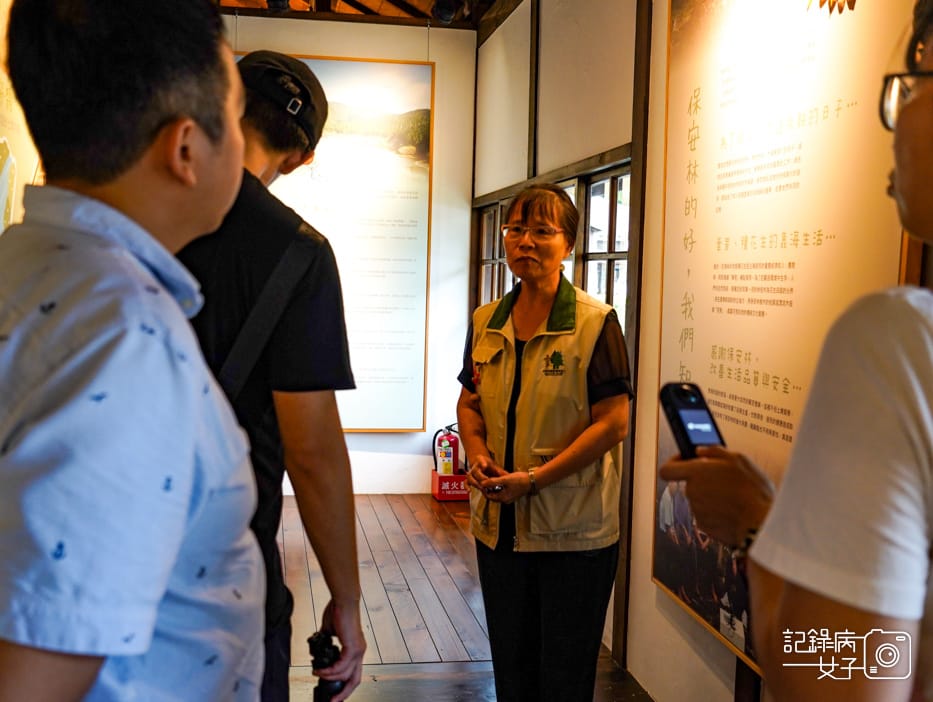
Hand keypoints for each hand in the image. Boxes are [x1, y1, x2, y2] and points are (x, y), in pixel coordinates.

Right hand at [317, 599, 365, 700]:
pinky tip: (320, 669)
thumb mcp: (330, 631)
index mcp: (356, 648)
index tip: (334, 691)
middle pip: (355, 680)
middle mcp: (359, 651)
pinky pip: (341, 666)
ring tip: (317, 673)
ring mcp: (358, 650)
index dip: (345, 684)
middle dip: (343, 692)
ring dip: (329, 677)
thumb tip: (319, 649)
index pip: (353, 672)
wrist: (343, 600)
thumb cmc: (338, 611)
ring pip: (345, 674)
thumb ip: (327, 642)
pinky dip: (329, 671)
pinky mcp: (352, 647)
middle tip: (332, 700)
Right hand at [465, 455, 505, 490]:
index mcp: (481, 461)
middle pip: (475, 471)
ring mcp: (471, 472)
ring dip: (475, 483)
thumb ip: (501, 473)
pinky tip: (469, 491)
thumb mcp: (496, 467)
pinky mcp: (469, 478)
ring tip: (480, 488)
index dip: (482, 463)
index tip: (484, 466)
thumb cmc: (490, 466)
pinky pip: (465, 482)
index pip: (481, 461)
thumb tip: (510, 478)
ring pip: (470, 477)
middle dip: (480, 477)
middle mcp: (475, 466)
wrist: (482, 464)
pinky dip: (466, 486)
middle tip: (485, 483)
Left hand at [478, 471, 535, 503]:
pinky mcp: (512, 494)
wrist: (532, 481)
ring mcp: (509, 497)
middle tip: (485, 480)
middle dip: (488, 489)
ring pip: (497, 494)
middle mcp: (505, 500)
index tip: (481, 482)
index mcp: (503, 498)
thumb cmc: (520, 480)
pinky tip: (499, 480)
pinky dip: (498, 487)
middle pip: (492, 496)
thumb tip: (482, 483)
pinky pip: (502, 492)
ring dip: (493, 488)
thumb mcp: (505, 479)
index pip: (488, 496)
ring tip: (491, 479)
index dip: (483, 489)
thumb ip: (493, 482)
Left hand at [659, 446, 774, 546]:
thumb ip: (714, 451)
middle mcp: (692, 492)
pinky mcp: (704, 527)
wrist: (761, 524)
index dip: (674, 463)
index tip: (684, 460)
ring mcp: (697, 511)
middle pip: (690, 483)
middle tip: (725, 479)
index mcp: (696, 473)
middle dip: (704, 480)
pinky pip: (707, 514)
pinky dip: (717, 512)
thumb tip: (699, 450)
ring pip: (700, 499)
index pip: (667, 469)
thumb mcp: (739, 459)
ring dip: (713, 496)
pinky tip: (734, 510)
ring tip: (735, 496)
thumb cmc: (752, 491)